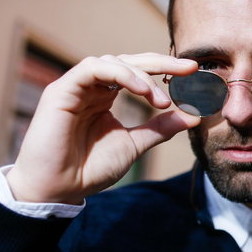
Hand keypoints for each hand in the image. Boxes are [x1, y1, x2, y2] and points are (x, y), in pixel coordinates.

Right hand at [6, 53, 200, 203]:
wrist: (59, 189)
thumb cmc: (90, 168)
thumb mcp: (133, 145)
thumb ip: (159, 129)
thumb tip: (193, 116)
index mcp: (105, 95)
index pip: (138, 72)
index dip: (165, 69)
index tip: (193, 72)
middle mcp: (91, 87)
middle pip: (129, 61)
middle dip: (161, 63)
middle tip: (189, 69)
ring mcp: (75, 86)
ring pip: (113, 61)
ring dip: (142, 76)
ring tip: (161, 100)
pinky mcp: (61, 90)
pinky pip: (93, 68)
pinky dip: (121, 74)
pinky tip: (142, 91)